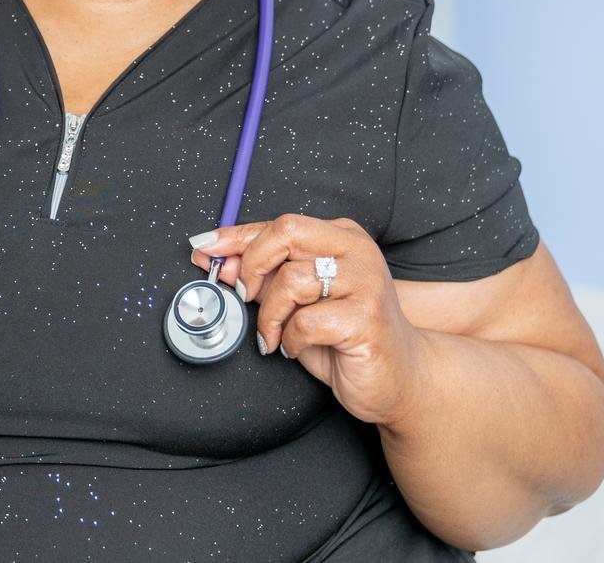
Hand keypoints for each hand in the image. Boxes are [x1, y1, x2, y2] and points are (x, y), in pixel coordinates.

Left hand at [188, 214, 427, 429]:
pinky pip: (306, 321)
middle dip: (252, 265)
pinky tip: (298, 347)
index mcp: (340, 236)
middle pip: (285, 233)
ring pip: (291, 281)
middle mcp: (357, 251)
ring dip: (271, 314)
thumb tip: (218, 261)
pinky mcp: (367, 318)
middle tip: (245, 295)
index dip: (235, 236)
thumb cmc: (343, 338)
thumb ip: (263, 278)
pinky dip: (290, 339)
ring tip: (276, 334)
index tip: (203, 246)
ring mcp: (366, 282)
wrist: (400, 379)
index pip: (278, 224)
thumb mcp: (294, 302)